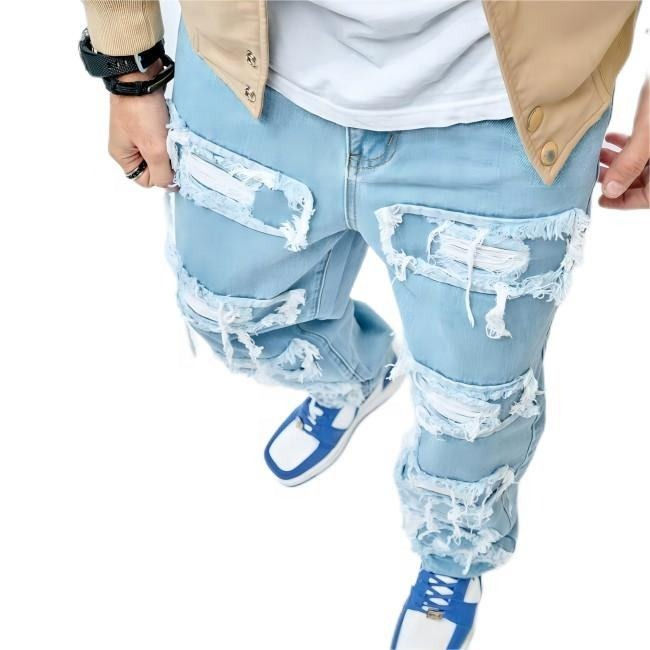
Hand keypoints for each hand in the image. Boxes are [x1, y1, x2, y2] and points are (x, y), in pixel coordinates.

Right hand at [108, 59, 173, 188]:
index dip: (162, 175)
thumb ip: (162, 173)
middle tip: (171, 146)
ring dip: (169, 146)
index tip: (172, 163)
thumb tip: (170, 184)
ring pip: (160, 151)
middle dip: (166, 159)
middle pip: (154, 166)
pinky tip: (171, 127)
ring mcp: (136, 132)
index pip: (146, 181)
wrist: (140, 75)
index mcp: (122, 156)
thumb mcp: (154, 150)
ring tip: (171, 134)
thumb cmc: (141, 110)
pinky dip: (169, 134)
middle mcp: (127, 146)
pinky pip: (162, 136)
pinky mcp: (146, 120)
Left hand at [598, 79, 648, 209]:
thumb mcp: (648, 133)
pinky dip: (628, 147)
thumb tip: (610, 191)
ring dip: (620, 162)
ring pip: (642, 165)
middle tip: (595, 174)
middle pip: (644, 182)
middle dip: (618, 179)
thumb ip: (629, 163)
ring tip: (599, 155)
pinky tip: (612, 139)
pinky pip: (645, 148)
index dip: (623, 202)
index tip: (600, 200)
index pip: (647, 199)